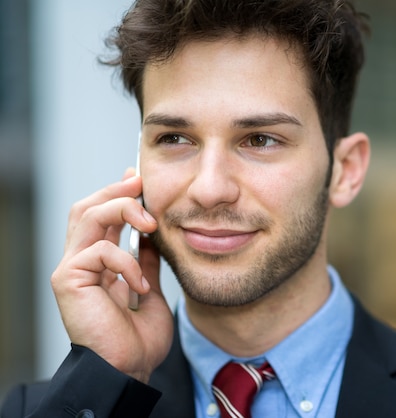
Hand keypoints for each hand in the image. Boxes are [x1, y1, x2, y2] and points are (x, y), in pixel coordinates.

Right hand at [51, 170, 172, 382]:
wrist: (128, 370)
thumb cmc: (137, 339)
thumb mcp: (148, 290)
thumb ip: (144, 263)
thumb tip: (150, 238)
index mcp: (98, 264)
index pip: (101, 217)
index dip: (117, 193)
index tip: (138, 178)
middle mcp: (80, 262)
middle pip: (87, 207)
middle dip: (115, 190)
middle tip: (140, 183)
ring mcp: (71, 270)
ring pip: (86, 216)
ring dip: (121, 209)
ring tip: (149, 222)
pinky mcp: (68, 280)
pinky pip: (99, 251)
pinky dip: (126, 261)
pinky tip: (139, 285)